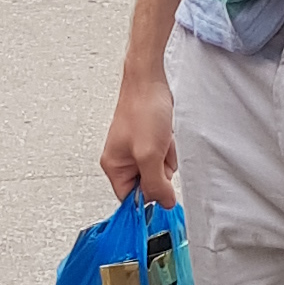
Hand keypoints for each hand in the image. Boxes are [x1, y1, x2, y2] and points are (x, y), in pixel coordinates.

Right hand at [101, 65, 178, 206]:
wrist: (150, 81)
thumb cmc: (143, 110)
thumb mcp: (149, 155)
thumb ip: (156, 184)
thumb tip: (164, 204)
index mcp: (114, 166)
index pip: (130, 199)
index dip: (148, 197)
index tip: (162, 192)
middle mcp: (123, 160)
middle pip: (148, 185)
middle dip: (160, 171)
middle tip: (159, 153)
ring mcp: (137, 150)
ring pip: (159, 170)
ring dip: (166, 158)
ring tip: (162, 140)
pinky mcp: (150, 141)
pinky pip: (164, 155)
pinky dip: (169, 147)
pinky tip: (166, 135)